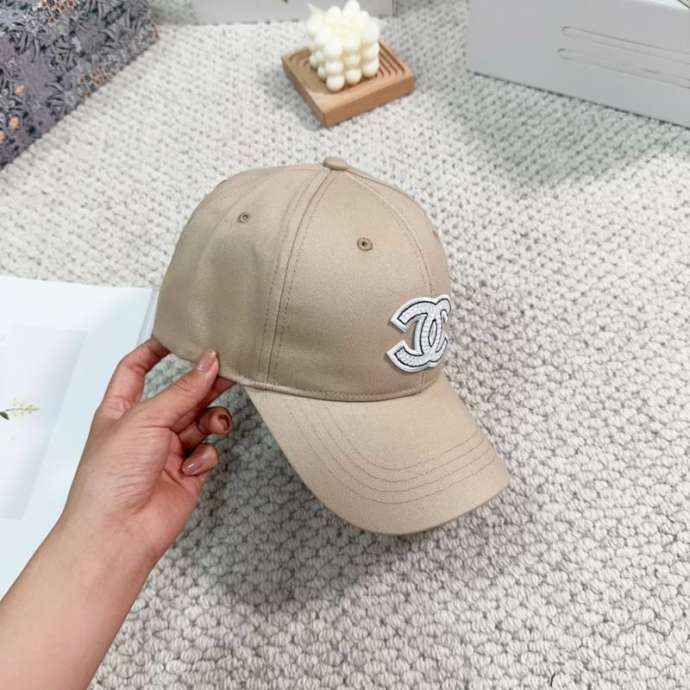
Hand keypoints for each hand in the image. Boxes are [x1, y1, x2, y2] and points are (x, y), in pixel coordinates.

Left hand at [61, 339, 232, 564]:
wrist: (119, 531)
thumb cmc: (110, 478)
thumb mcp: (145, 419)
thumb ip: (183, 391)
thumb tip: (209, 363)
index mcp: (122, 409)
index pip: (137, 369)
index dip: (155, 350)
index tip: (180, 335)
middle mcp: (146, 428)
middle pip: (180, 394)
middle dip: (202, 384)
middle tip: (229, 372)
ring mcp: (167, 451)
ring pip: (200, 421)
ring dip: (211, 419)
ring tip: (215, 423)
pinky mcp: (187, 472)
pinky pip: (207, 451)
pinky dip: (204, 454)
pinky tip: (192, 465)